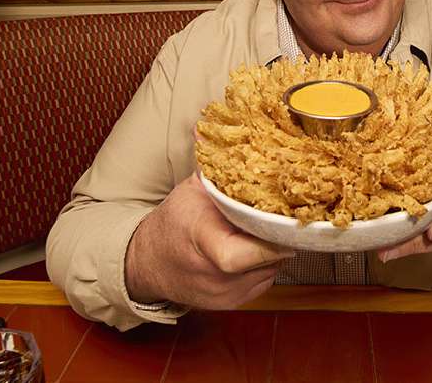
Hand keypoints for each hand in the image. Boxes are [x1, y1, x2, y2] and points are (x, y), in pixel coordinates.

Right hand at [125, 173, 294, 308]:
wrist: (149, 263)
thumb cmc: (172, 224)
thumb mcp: (190, 190)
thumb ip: (212, 165)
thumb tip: (211, 128)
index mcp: (204, 243)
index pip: (244, 254)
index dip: (272, 238)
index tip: (282, 218)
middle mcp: (214, 276)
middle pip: (267, 257)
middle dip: (278, 235)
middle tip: (277, 215)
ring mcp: (225, 295)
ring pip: (272, 268)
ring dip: (272, 249)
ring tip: (259, 230)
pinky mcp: (233, 304)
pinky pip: (265, 280)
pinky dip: (264, 263)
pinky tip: (252, 247)